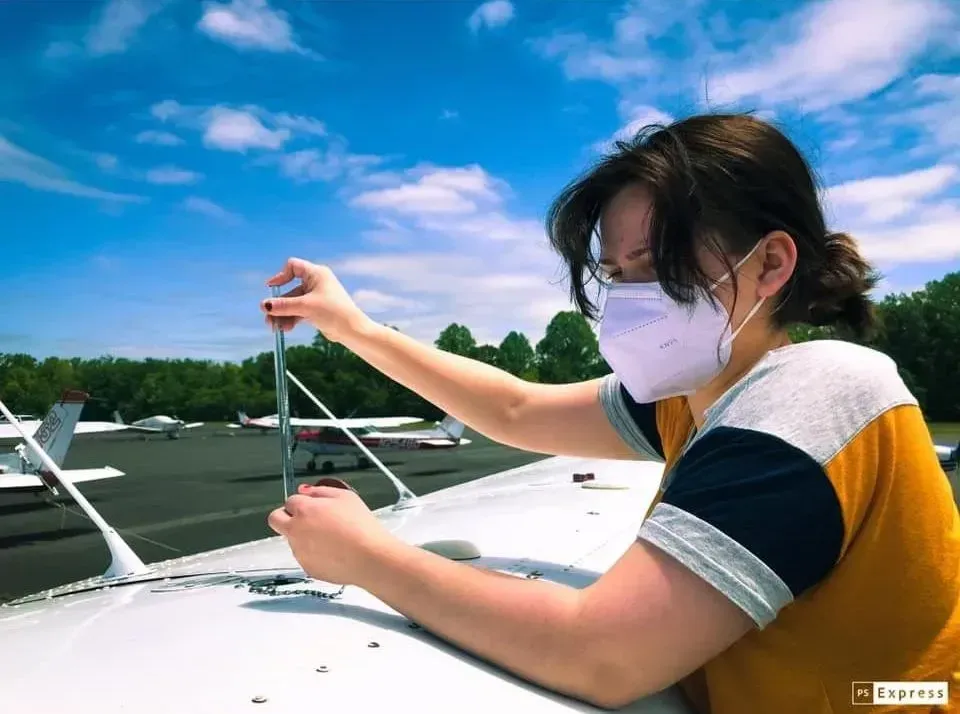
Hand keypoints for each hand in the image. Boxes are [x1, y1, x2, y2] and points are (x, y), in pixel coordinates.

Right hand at [261, 257, 369, 342]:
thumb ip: (283, 305)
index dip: (281, 275)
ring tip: (276, 329)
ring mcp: (316, 298)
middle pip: (290, 290)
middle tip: (268, 319)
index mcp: (316, 274)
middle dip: (278, 305)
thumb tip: (263, 305)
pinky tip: (285, 329)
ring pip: (293, 304)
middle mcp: (316, 283)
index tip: (271, 288)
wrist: (352, 330)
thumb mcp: (305, 307)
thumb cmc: (333, 312)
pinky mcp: (317, 311)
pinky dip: (291, 319)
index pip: (293, 266)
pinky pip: (298, 312)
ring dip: (283, 315)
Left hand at [267, 482, 395, 586]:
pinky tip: (334, 552)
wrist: (369, 557)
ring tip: (332, 538)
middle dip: (285, 516)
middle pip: (275, 519)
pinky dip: (314, 554)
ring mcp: (299, 551)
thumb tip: (305, 491)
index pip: (289, 500)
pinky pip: (305, 557)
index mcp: (304, 510)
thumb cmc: (361, 526)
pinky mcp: (307, 568)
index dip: (301, 502)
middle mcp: (296, 530)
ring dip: (304, 536)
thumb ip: (320, 491)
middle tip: (306, 519)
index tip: (311, 505)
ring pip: (292, 539)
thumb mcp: (346, 497)